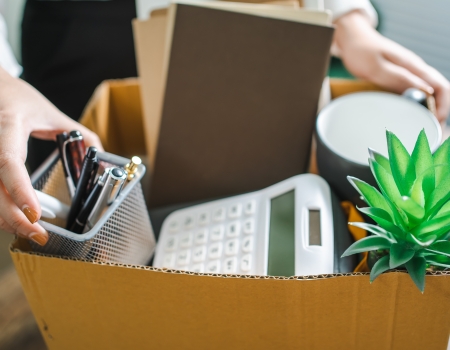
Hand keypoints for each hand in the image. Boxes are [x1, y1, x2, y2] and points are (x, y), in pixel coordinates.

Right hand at [0, 67, 102, 245]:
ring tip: (30, 232)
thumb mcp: (53, 112)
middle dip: (14, 218)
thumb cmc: (20, 98)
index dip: (20, 191)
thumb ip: (82, 135)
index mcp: (8, 125)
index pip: (9, 162)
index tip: (36, 215)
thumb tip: (102, 160)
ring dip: (5, 218)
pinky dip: (0, 207)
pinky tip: (15, 217)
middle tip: (38, 236)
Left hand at [333, 11, 449, 122]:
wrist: (353, 40)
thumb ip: (399, 77)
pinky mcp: (400, 79)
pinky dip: (415, 107)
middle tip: (429, 131)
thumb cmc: (362, 51)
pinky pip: (413, 94)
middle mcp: (415, 70)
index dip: (442, 107)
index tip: (434, 123)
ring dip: (427, 111)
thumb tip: (425, 90)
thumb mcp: (376, 67)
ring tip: (420, 128)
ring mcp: (408, 74)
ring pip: (427, 95)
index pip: (441, 87)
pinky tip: (408, 117)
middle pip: (438, 93)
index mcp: (414, 66)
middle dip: (438, 113)